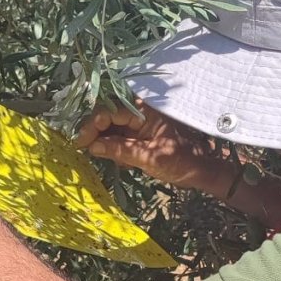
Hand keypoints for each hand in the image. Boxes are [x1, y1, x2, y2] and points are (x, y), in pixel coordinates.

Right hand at [77, 100, 232, 194]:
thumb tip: (93, 146)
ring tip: (117, 161)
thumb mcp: (149, 156)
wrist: (199, 170)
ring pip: (109, 129)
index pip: (109, 111)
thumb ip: (120, 149)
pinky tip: (124, 163)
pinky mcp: (137, 135)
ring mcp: (137, 124)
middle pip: (106, 117)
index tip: (80, 142)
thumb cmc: (180, 160)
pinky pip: (117, 139)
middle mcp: (137, 112)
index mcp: (143, 110)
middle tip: (88, 151)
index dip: (92, 125)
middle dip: (96, 134)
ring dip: (105, 144)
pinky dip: (114, 150)